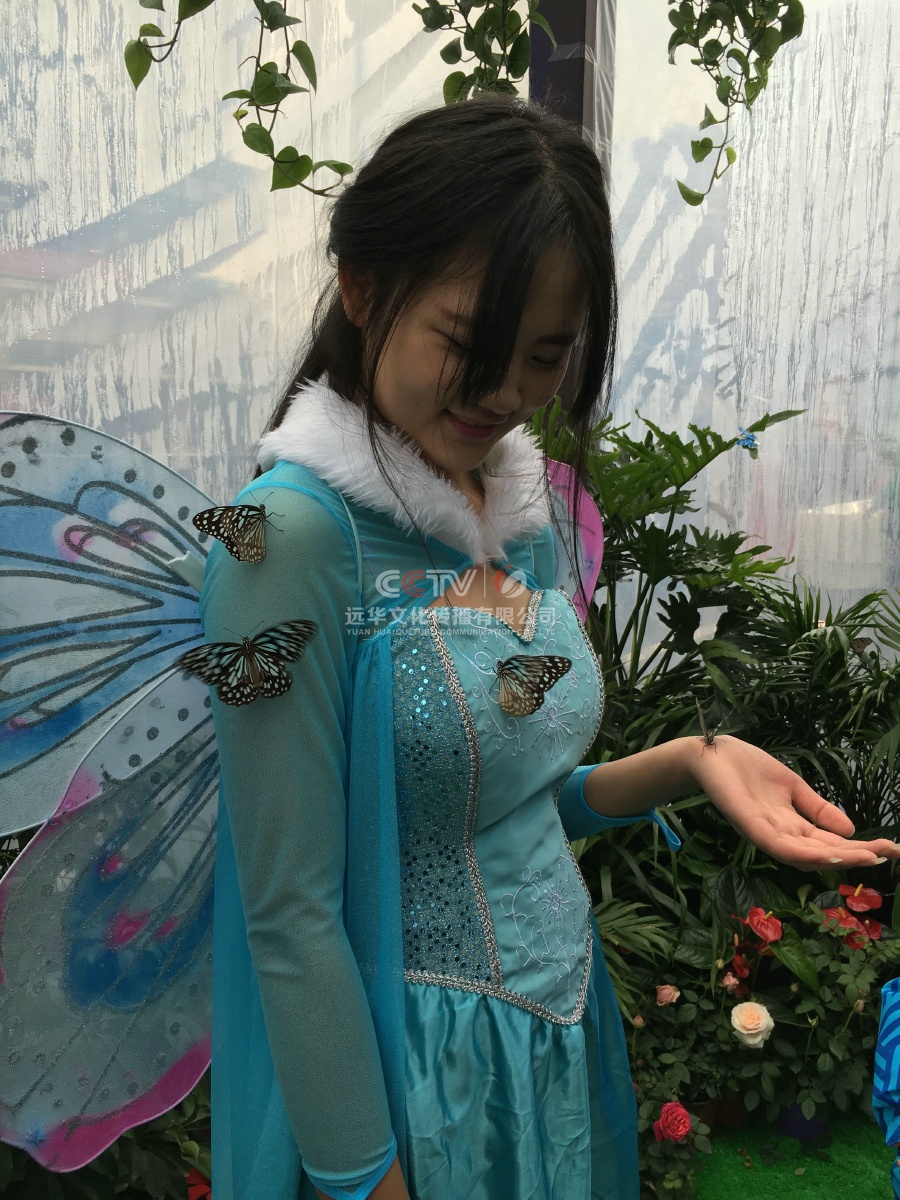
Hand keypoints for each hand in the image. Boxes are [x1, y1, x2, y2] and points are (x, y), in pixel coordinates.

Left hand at [686, 735, 899, 870]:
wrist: (710, 753)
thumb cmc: (747, 769)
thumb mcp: (793, 787)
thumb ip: (818, 808)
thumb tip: (851, 830)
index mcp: (792, 826)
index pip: (831, 842)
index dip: (861, 847)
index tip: (892, 848)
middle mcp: (780, 835)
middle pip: (823, 853)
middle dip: (857, 855)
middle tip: (890, 854)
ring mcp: (763, 831)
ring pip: (804, 855)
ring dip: (837, 858)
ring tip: (868, 857)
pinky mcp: (748, 823)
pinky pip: (778, 845)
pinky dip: (804, 852)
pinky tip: (829, 853)